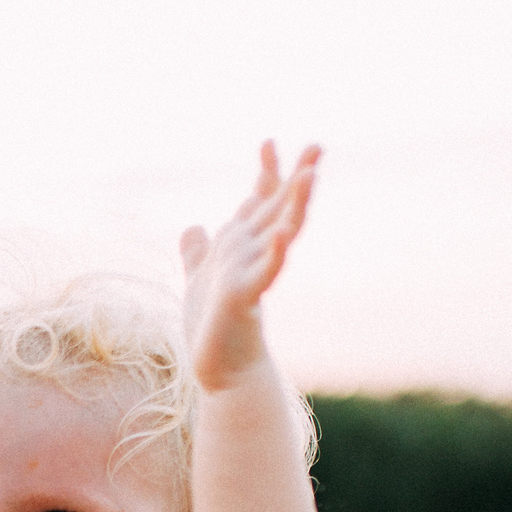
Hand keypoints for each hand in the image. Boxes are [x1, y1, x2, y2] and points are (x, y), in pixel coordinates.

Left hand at [179, 141, 319, 390]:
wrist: (219, 370)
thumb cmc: (213, 329)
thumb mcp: (200, 280)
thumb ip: (199, 253)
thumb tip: (194, 227)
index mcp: (244, 248)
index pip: (259, 204)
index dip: (266, 175)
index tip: (268, 142)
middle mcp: (254, 256)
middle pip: (279, 210)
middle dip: (297, 179)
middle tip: (317, 146)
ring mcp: (253, 275)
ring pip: (281, 234)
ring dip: (295, 205)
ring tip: (310, 175)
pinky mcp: (244, 299)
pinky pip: (265, 272)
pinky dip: (276, 252)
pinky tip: (284, 233)